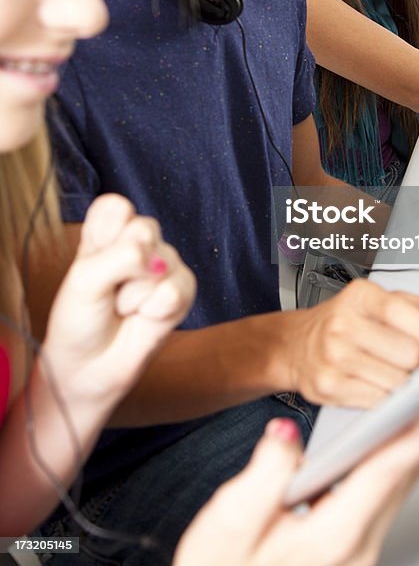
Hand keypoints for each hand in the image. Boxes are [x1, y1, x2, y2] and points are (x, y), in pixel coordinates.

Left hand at [43, 194, 195, 404]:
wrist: (89, 368)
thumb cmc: (79, 321)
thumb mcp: (84, 280)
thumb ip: (120, 256)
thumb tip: (160, 262)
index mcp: (108, 231)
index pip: (118, 206)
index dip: (105, 234)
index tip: (91, 262)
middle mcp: (139, 243)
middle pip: (145, 228)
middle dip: (121, 267)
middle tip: (110, 290)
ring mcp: (163, 265)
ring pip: (162, 262)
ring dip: (135, 295)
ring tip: (124, 308)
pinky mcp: (182, 291)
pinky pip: (176, 289)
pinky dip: (155, 310)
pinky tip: (144, 318)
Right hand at [174, 393, 418, 565]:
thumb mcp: (228, 525)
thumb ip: (263, 474)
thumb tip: (285, 433)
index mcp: (330, 539)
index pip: (385, 474)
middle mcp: (354, 551)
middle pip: (403, 481)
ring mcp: (356, 556)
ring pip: (398, 492)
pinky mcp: (351, 555)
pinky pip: (386, 503)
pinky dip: (399, 468)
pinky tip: (405, 449)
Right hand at [282, 278, 418, 407]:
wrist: (297, 344)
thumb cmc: (344, 321)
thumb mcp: (381, 302)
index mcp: (359, 297)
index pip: (398, 311)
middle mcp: (342, 324)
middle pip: (406, 353)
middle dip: (416, 359)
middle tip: (406, 355)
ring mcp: (333, 357)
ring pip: (396, 381)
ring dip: (405, 381)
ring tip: (391, 369)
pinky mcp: (329, 387)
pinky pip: (378, 401)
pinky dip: (388, 399)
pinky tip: (380, 385)